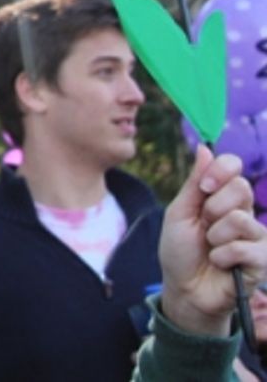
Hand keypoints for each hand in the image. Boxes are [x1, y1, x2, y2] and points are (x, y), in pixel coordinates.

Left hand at [159, 145, 266, 335]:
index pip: (234, 166)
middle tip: (204, 227)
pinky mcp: (263, 259)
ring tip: (211, 249)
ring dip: (216, 236)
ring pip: (241, 219)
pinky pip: (245, 247)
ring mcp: (256, 236)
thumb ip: (194, 183)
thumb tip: (204, 148)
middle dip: (212, 209)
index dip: (221, 170)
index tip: (205, 188)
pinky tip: (220, 264)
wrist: (185, 289)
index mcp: (221, 196)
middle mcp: (243, 211)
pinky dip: (223, 256)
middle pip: (241, 187)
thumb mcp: (179, 213)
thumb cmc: (180, 251)